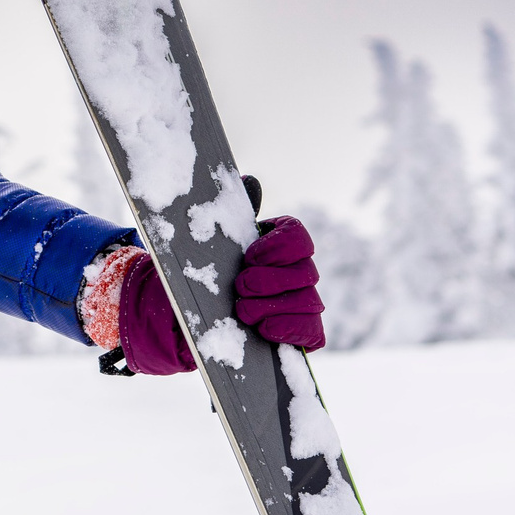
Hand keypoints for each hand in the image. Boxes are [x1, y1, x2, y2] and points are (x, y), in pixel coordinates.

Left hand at [115, 213, 327, 373]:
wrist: (202, 313)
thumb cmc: (213, 271)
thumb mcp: (216, 240)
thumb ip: (232, 212)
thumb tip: (250, 180)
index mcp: (281, 243)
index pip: (298, 236)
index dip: (279, 247)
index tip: (249, 256)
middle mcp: (301, 271)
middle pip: (306, 272)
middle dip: (270, 281)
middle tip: (241, 286)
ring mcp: (306, 303)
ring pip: (308, 302)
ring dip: (272, 307)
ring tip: (243, 311)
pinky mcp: (305, 333)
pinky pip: (313, 332)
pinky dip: (288, 330)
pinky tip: (264, 329)